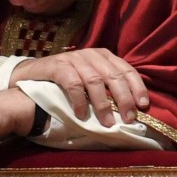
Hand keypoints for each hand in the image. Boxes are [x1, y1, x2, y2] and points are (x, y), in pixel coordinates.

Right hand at [9, 47, 147, 125]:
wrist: (32, 74)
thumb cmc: (66, 79)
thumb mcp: (90, 78)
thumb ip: (108, 86)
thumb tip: (132, 108)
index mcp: (103, 56)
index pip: (126, 69)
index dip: (137, 87)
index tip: (143, 106)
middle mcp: (91, 54)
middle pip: (113, 76)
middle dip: (123, 98)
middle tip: (128, 118)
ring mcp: (74, 58)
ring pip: (95, 80)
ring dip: (103, 104)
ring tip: (107, 122)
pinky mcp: (58, 65)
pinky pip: (73, 83)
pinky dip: (80, 100)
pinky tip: (82, 114)